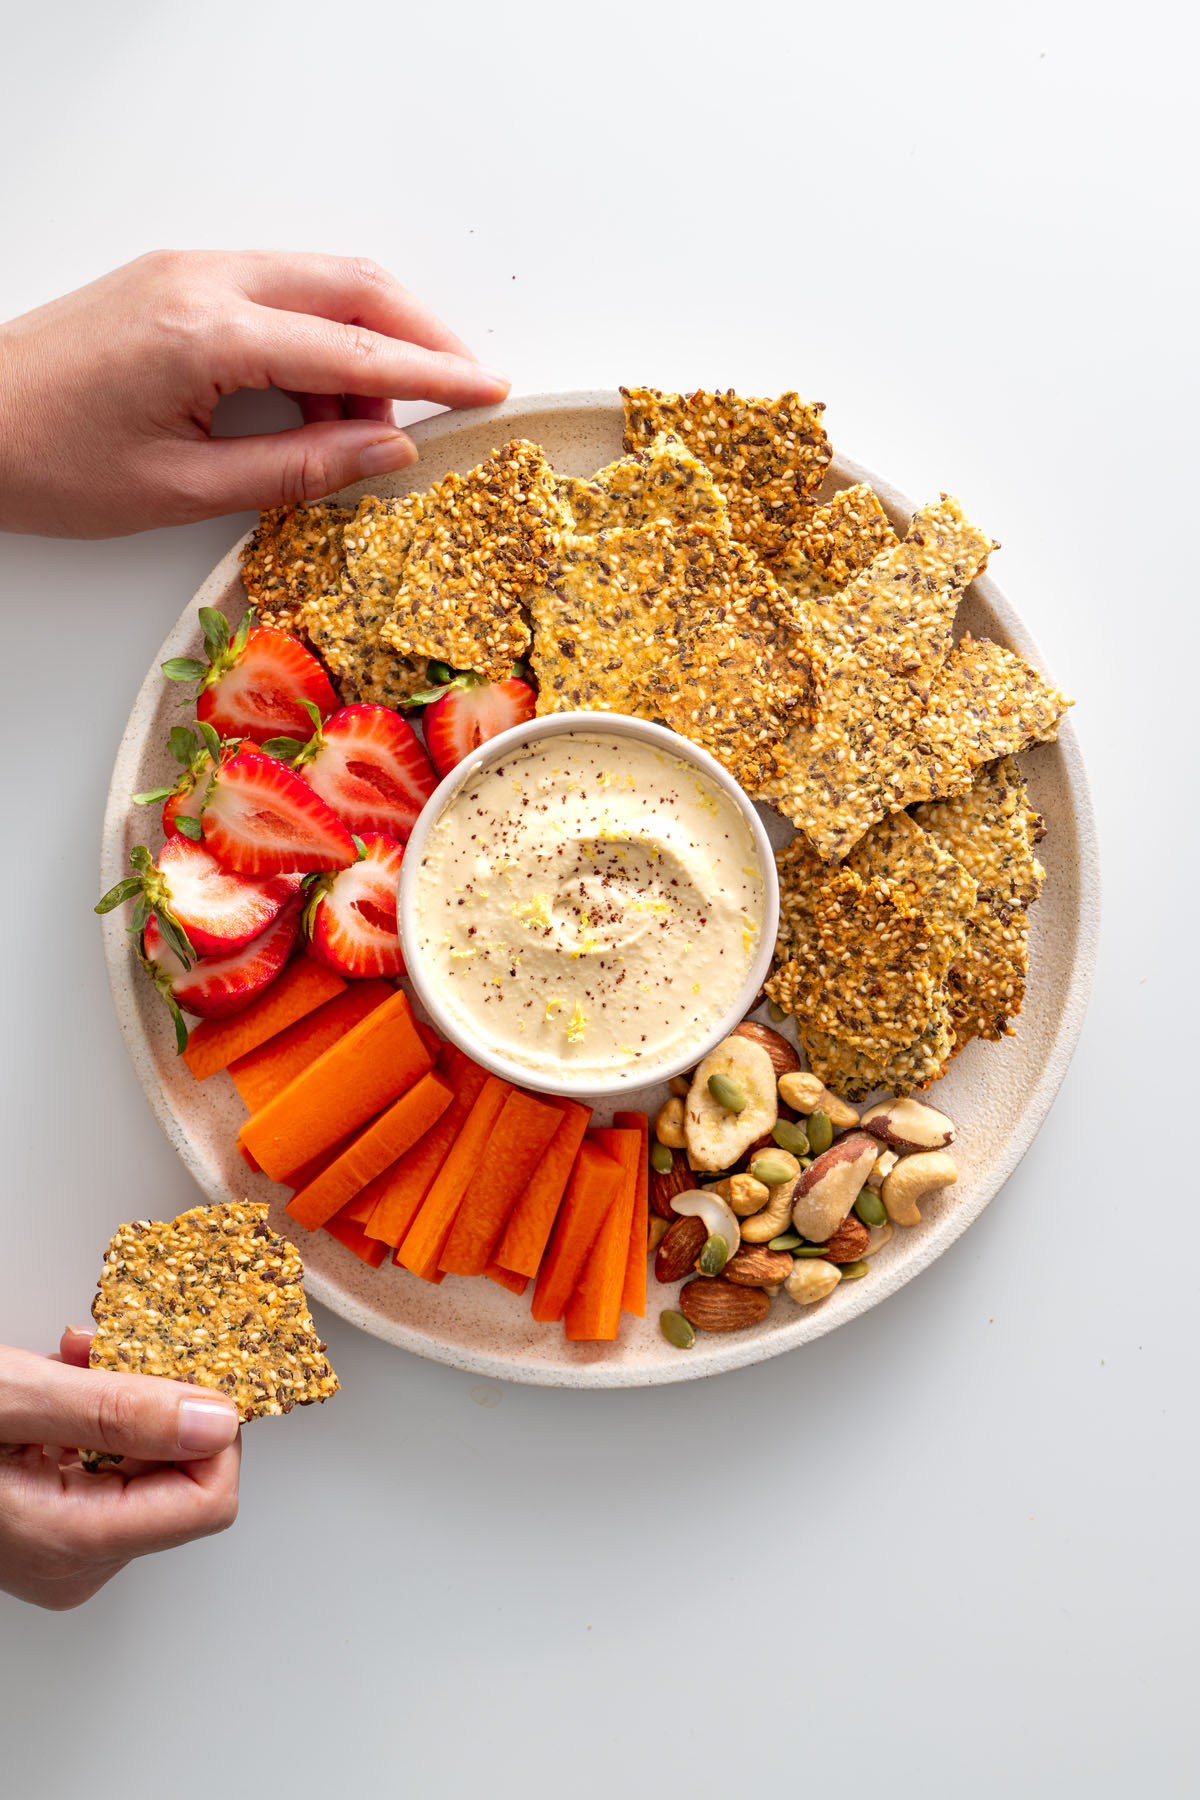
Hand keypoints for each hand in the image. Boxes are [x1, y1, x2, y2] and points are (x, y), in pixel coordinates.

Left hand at [0, 249, 509, 536]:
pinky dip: (322, 340)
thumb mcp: (182, 490)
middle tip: (467, 389)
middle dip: (421, 334)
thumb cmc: (50, 464)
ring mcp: (190, 268)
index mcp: (207, 333)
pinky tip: (321, 405)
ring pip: (322, 281)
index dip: (430, 375)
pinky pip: (281, 291)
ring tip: (368, 434)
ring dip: (368, 345)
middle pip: (353, 285)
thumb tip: (387, 454)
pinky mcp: (178, 277)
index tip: (490, 391)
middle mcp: (204, 279)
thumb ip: (297, 470)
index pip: (352, 350)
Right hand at [0, 1329, 240, 1609]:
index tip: (185, 1369)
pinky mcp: (52, 1525)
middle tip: (109, 1352)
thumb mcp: (15, 1399)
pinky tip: (64, 1380)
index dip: (209, 1427)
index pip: (208, 1500)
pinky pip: (112, 1466)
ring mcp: (63, 1550)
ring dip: (124, 1399)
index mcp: (71, 1545)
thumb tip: (215, 1419)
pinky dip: (100, 1415)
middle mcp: (74, 1563)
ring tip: (75, 1359)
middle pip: (181, 1478)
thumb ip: (119, 1411)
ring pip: (148, 1464)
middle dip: (157, 1402)